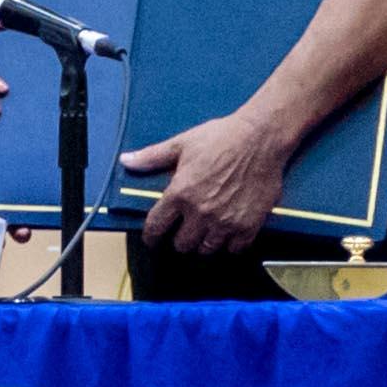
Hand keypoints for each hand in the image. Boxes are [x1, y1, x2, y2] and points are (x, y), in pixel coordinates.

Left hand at [123, 108, 290, 253]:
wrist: (260, 138)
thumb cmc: (220, 137)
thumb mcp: (182, 144)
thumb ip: (152, 157)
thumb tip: (126, 161)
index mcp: (180, 193)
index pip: (156, 227)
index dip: (151, 236)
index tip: (152, 239)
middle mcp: (201, 212)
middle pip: (182, 244)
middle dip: (179, 239)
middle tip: (183, 231)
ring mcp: (226, 222)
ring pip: (207, 249)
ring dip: (203, 243)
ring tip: (205, 233)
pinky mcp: (249, 225)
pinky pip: (234, 249)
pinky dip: (230, 245)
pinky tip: (228, 234)